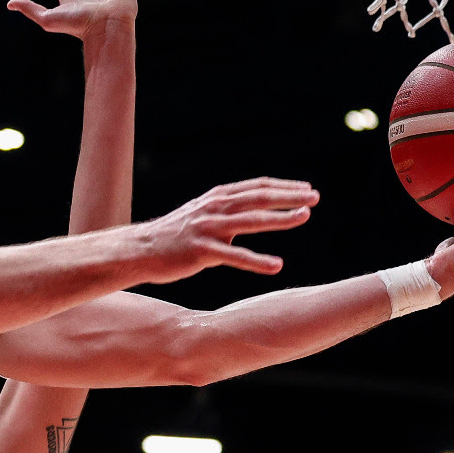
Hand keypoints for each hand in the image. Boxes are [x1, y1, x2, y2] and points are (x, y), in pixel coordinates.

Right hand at [138, 178, 319, 281]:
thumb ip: (226, 214)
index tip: (306, 190)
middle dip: (289, 197)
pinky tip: (276, 266)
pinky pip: (235, 257)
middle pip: (258, 198)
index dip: (283, 187)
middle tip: (314, 198)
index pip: (257, 187)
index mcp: (216, 198)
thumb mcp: (201, 216)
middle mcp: (214, 208)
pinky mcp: (201, 251)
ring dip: (280, 219)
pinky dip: (257, 260)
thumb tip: (249, 220)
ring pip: (251, 221)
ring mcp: (208, 229)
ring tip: (304, 218)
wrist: (139, 251)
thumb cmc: (173, 237)